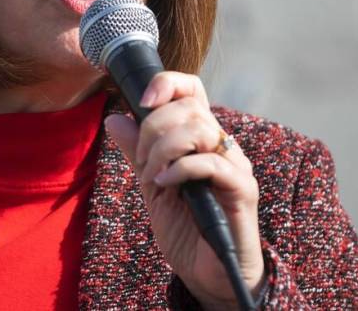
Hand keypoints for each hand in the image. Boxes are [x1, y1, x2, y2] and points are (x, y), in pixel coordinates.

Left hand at [104, 71, 264, 309]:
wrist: (207, 274)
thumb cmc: (185, 229)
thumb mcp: (151, 185)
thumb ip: (137, 152)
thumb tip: (115, 119)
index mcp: (201, 139)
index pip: (192, 90)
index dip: (168, 83)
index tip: (142, 100)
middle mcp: (222, 145)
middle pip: (189, 107)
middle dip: (153, 129)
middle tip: (142, 161)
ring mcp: (235, 166)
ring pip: (200, 129)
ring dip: (164, 149)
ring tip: (152, 176)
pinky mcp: (243, 190)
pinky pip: (212, 164)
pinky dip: (181, 169)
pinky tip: (165, 185)